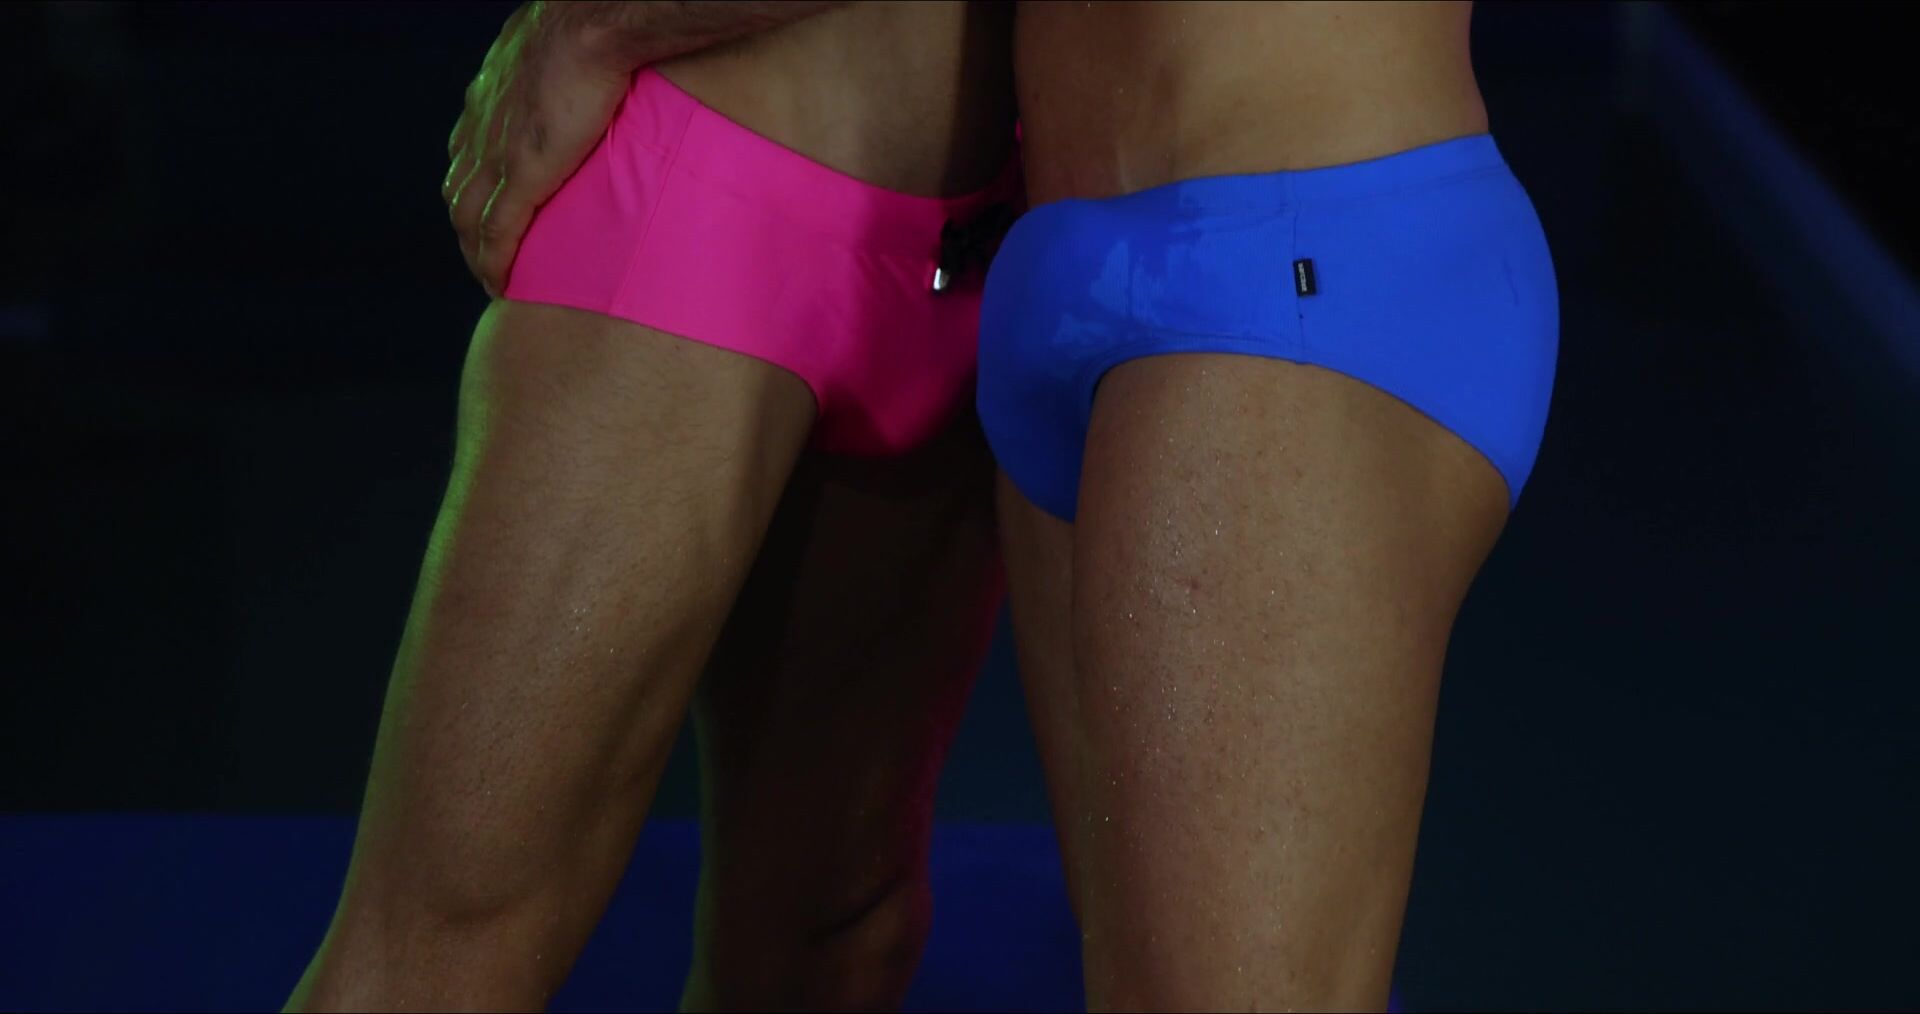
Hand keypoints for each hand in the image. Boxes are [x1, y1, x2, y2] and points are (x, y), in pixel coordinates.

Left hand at [443, 2, 635, 297]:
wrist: (593, 21)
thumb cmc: (588, 21)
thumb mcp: (555, 40)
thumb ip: (554, 65)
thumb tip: (586, 68)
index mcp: (490, 93)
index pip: (467, 151)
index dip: (474, 185)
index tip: (488, 209)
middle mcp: (480, 124)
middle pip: (458, 189)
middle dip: (468, 227)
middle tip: (489, 255)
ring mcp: (497, 152)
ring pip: (467, 218)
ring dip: (475, 253)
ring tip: (495, 277)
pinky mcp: (521, 175)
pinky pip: (496, 233)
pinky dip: (493, 263)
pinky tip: (501, 285)